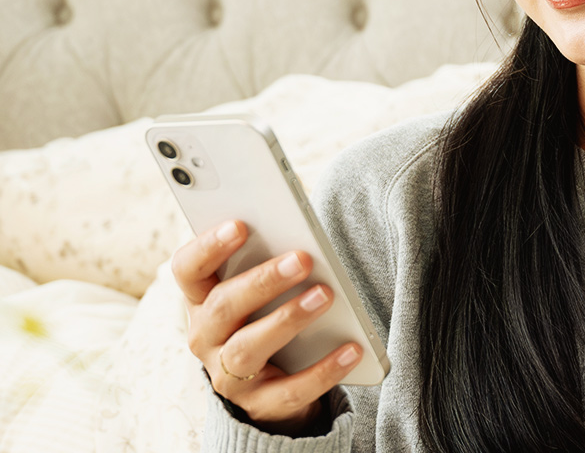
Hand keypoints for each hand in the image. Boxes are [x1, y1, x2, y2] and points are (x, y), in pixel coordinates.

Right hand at [171, 220, 362, 434]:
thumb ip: (272, 262)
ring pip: (248, 348)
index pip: (188, 269)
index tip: (240, 224)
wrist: (274, 386)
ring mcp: (228, 375)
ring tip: (326, 296)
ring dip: (288, 319)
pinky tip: (352, 349)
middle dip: (262, 280)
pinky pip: (290, 390)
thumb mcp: (263, 291)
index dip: (208, 246)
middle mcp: (206, 337)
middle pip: (222, 305)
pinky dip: (323, 370)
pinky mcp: (259, 405)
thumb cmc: (268, 317)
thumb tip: (304, 239)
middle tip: (302, 258)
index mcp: (202, 299)